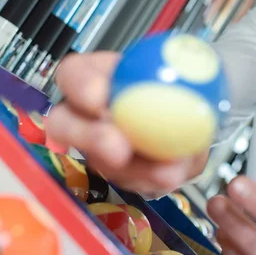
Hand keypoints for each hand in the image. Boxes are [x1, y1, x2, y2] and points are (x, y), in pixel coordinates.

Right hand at [45, 51, 207, 195]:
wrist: (190, 117)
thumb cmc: (176, 87)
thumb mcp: (186, 76)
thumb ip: (185, 84)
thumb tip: (187, 101)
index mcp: (98, 75)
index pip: (73, 73)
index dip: (79, 84)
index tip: (99, 97)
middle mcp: (87, 111)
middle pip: (65, 124)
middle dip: (89, 137)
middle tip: (118, 149)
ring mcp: (96, 145)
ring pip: (98, 161)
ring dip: (133, 169)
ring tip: (165, 172)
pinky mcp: (115, 172)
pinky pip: (125, 181)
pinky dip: (150, 180)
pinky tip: (170, 175)